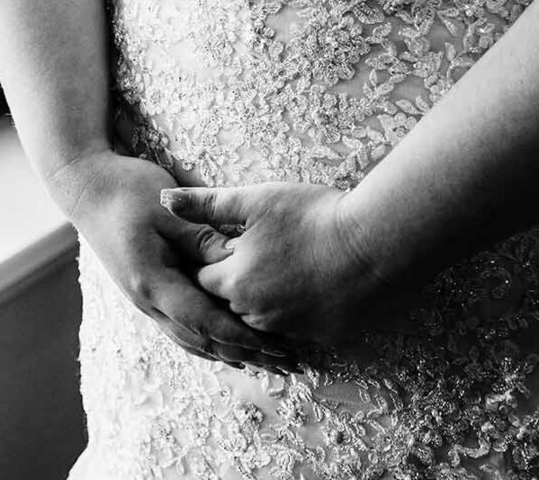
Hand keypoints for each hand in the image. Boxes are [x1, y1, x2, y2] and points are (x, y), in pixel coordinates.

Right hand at [52, 151, 303, 374]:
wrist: (87, 187)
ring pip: (192, 340)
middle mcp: (148, 301)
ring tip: (267, 362)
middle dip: (247, 354)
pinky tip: (230, 344)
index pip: (205, 322)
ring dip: (230, 353)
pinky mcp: (148, 292)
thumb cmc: (126, 189)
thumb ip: (199, 235)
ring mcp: (146, 300)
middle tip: (287, 364)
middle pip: (203, 341)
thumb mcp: (166, 207)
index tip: (277, 347)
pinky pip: (184, 327)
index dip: (244, 338)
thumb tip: (233, 260)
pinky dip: (210, 340)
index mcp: (153, 282)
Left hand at [160, 180, 398, 349]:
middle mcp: (256, 315)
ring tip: (286, 267)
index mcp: (235, 283)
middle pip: (232, 302)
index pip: (205, 278)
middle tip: (261, 253)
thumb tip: (164, 200)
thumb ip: (207, 203)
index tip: (227, 240)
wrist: (374, 243)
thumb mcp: (256, 200)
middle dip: (238, 281)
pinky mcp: (322, 337)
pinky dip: (299, 310)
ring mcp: (290, 330)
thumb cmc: (313, 215)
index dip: (213, 257)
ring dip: (267, 298)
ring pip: (264, 317)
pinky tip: (312, 285)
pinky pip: (299, 328)